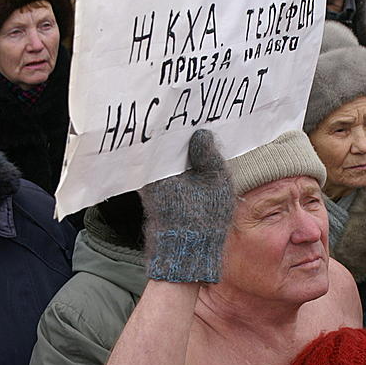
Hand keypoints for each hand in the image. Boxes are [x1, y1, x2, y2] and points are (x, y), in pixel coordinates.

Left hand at [140, 130, 233, 282]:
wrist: (187, 254)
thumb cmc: (203, 219)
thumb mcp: (214, 184)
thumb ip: (208, 157)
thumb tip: (200, 134)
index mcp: (162, 168)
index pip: (163, 137)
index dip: (174, 124)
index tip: (185, 110)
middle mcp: (151, 176)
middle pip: (161, 148)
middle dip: (173, 135)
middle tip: (189, 118)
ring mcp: (150, 188)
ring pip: (162, 161)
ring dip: (174, 151)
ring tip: (191, 135)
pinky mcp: (154, 199)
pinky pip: (163, 174)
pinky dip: (174, 166)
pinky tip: (188, 160)